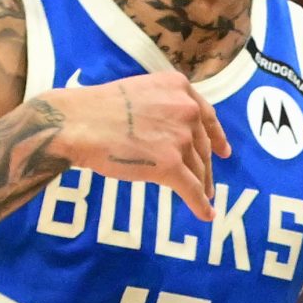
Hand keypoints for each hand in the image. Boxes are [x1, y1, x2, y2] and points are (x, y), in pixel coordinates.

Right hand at [53, 71, 231, 219]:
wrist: (78, 123)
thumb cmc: (96, 109)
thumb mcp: (139, 92)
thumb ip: (162, 107)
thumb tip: (171, 133)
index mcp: (179, 87)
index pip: (206, 116)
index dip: (217, 137)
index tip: (224, 152)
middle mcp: (186, 110)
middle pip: (202, 146)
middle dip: (205, 166)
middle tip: (208, 184)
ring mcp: (180, 138)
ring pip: (197, 168)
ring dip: (202, 185)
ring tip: (204, 198)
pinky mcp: (170, 165)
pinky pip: (192, 189)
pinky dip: (200, 204)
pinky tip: (206, 214)